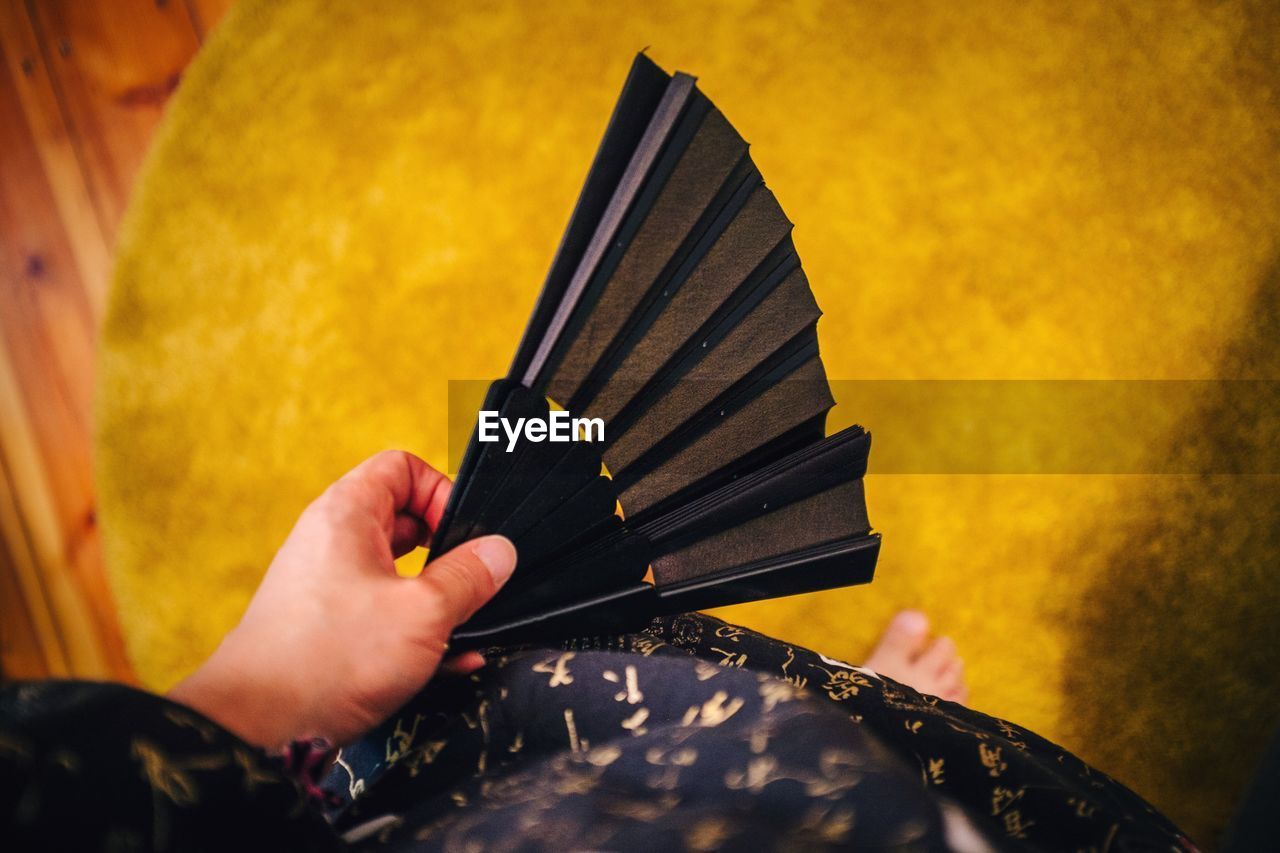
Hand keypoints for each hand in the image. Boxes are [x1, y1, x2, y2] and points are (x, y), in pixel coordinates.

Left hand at [169, 450, 515, 748]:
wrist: (258, 729)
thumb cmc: (331, 658)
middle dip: (449, 550)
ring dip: (440, 597)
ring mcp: (331, 586)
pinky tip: (452, 661)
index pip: (401, 467)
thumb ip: (468, 577)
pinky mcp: (332, 629)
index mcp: (348, 515)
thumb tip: (500, 551)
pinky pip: (387, 613)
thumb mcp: (422, 613)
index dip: (441, 490)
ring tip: (469, 625)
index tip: (465, 534)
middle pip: (406, 520)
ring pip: (402, 573)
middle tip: (475, 580)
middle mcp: (335, 542)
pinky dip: (418, 630)